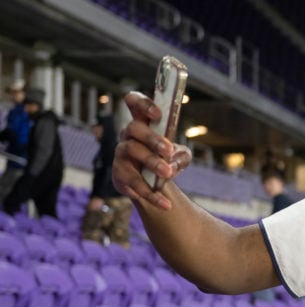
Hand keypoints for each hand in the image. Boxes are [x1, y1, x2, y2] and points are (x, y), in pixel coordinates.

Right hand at [111, 91, 191, 209]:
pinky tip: (164, 203)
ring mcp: (121, 155)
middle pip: (134, 128)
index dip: (142, 104)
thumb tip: (173, 160)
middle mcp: (129, 136)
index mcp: (143, 124)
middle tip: (168, 150)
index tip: (157, 113)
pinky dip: (151, 194)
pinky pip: (133, 183)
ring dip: (151, 162)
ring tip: (168, 174)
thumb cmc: (166, 161)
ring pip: (132, 152)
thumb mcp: (180, 156)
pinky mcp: (119, 175)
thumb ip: (181, 155)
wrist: (155, 185)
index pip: (134, 103)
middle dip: (151, 138)